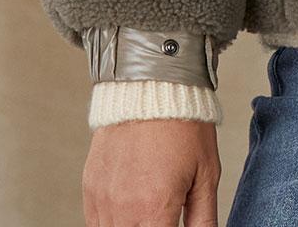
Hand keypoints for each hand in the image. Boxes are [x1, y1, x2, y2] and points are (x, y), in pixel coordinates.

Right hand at [83, 117, 219, 226]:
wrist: (152, 85)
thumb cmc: (184, 126)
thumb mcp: (206, 173)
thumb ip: (204, 218)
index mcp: (156, 208)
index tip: (173, 223)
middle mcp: (124, 210)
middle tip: (163, 216)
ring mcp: (103, 200)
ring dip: (131, 226)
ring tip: (149, 209)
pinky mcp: (90, 188)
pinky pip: (96, 222)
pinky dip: (112, 221)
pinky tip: (130, 207)